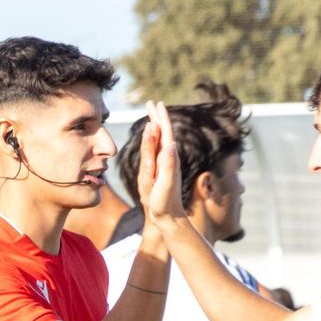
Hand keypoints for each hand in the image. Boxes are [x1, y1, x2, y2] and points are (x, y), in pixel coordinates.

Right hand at [137, 100, 186, 225]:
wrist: (169, 217)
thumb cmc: (165, 203)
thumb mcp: (165, 183)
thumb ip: (167, 164)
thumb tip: (170, 143)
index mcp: (168, 158)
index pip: (165, 133)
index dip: (160, 118)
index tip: (155, 104)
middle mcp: (168, 158)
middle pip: (163, 133)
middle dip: (158, 117)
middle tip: (152, 103)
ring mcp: (164, 164)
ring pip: (159, 140)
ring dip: (155, 126)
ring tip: (151, 116)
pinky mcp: (160, 170)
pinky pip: (155, 150)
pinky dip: (152, 140)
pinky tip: (151, 140)